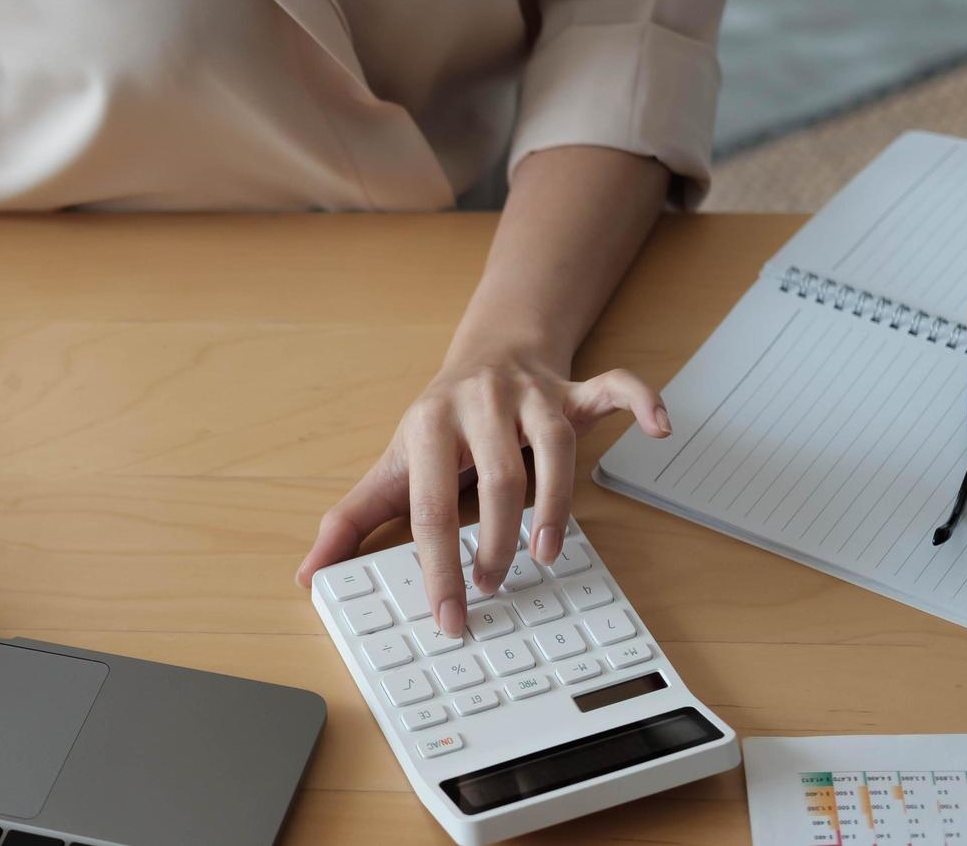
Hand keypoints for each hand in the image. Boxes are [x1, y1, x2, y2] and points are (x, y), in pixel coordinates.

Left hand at [296, 354, 670, 636]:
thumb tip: (308, 575)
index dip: (437, 566)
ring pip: (554, 445)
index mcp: (429, 425)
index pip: (430, 505)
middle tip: (495, 587)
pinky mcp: (574, 389)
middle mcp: (480, 403)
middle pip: (496, 477)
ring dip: (557, 503)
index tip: (449, 614)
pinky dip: (639, 400)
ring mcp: (532, 394)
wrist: (487, 352)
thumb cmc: (438, 425)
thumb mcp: (391, 467)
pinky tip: (658, 427)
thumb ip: (352, 522)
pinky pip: (613, 387)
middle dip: (495, 540)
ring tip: (548, 553)